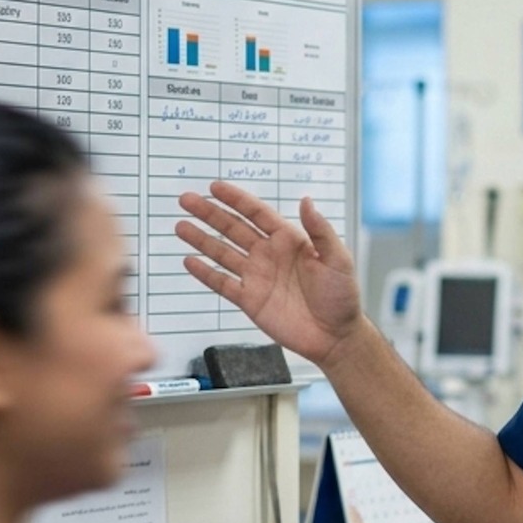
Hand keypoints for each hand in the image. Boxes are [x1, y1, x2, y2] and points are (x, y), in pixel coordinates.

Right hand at [175, 183, 361, 367]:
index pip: (257, 213)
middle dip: (209, 213)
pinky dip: (205, 273)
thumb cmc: (342, 297)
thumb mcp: (338, 259)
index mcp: (289, 240)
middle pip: (233, 228)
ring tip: (181, 226)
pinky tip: (189, 261)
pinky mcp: (250, 300)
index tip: (215, 187)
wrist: (335, 336)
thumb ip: (320, 231)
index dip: (236, 199)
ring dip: (201, 239)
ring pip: (222, 253)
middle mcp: (269, 254)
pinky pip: (222, 283)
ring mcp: (257, 277)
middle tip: (186, 199)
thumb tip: (306, 200)